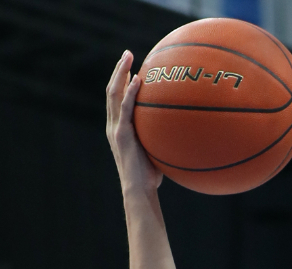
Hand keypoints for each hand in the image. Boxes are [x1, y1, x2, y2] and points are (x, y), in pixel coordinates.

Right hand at [106, 51, 160, 194]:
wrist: (139, 190)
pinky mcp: (121, 134)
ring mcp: (116, 128)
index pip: (117, 98)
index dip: (121, 81)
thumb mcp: (155, 151)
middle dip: (119, 70)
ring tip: (128, 56)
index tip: (130, 67)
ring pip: (114, 93)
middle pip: (112, 90)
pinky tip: (137, 80)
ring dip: (121, 72)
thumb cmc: (150, 177)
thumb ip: (160, 137)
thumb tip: (180, 130)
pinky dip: (129, 92)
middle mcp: (113, 125)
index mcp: (119, 128)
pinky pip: (125, 108)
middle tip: (127, 54)